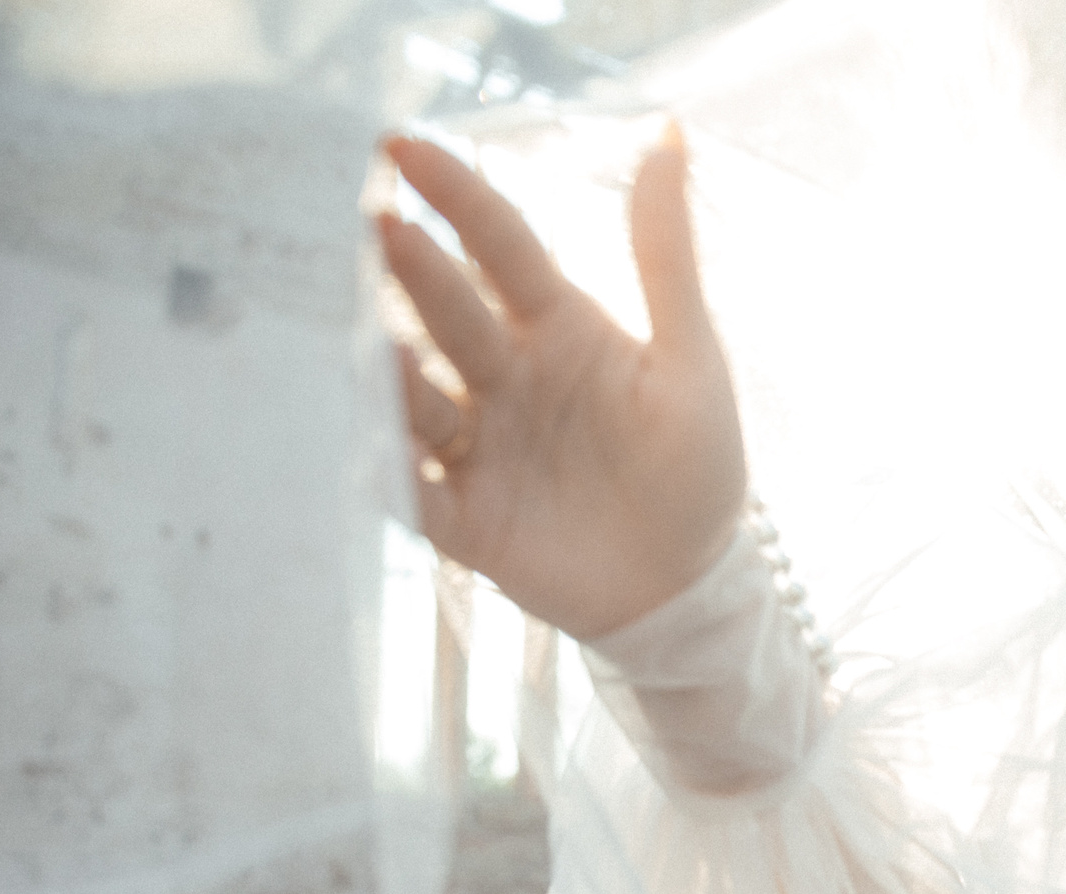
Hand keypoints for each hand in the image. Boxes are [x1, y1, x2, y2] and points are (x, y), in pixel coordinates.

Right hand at [376, 124, 745, 639]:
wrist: (693, 587)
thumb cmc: (696, 467)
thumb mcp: (690, 355)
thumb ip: (667, 253)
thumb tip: (671, 134)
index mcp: (558, 328)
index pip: (500, 247)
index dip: (458, 198)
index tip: (404, 147)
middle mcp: (506, 379)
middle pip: (454, 316)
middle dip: (418, 275)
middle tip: (380, 227)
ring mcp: (482, 448)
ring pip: (422, 401)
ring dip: (396, 375)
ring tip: (377, 344)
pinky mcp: (469, 521)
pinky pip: (416, 494)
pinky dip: (391, 476)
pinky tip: (369, 452)